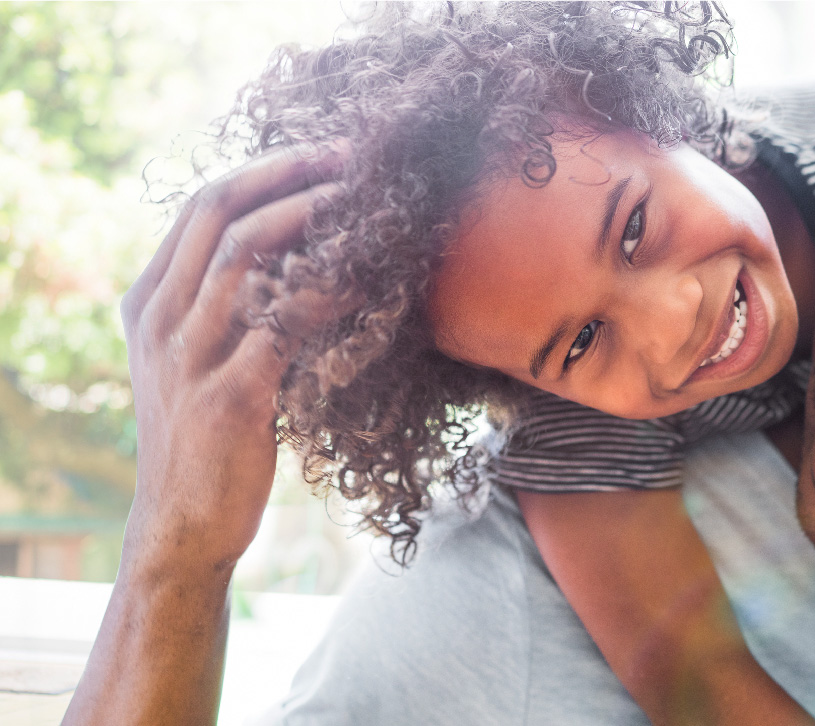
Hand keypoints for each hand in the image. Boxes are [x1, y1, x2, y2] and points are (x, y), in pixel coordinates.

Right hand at [118, 142, 345, 575]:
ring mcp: (188, 356)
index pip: (201, 205)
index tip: (323, 152)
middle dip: (288, 172)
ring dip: (312, 218)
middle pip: (219, 211)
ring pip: (246, 256)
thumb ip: (227, 308)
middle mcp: (159, 318)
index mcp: (149, 301)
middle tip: (352, 157)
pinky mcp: (227, 397)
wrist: (182, 526)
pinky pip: (284, 325)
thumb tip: (298, 257)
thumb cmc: (206, 441)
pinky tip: (370, 278)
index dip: (265, 169)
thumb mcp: (198, 361)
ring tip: (365, 201)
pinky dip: (330, 293)